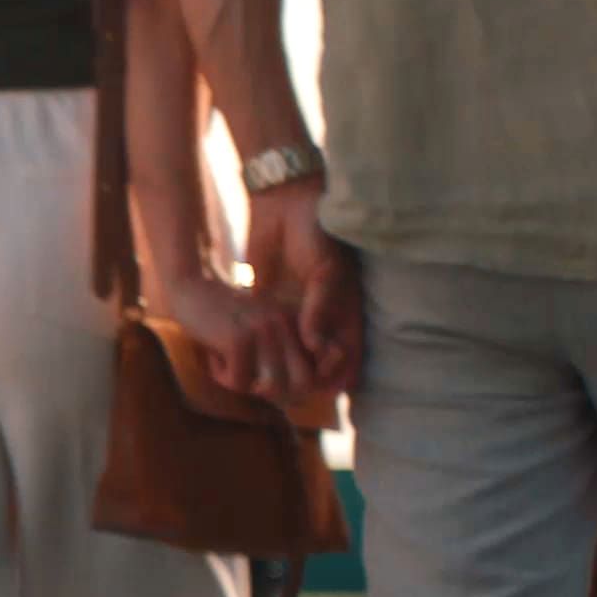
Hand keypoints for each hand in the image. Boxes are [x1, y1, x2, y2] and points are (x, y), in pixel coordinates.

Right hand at [155, 266, 302, 404]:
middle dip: (275, 391)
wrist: (188, 290)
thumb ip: (289, 357)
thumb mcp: (265, 331)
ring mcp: (265, 330)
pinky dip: (221, 376)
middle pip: (301, 385)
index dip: (297, 386)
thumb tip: (300, 398)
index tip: (267, 374)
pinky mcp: (240, 339)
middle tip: (248, 375)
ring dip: (246, 384)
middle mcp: (289, 323)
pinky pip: (239, 383)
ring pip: (271, 388)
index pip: (317, 372)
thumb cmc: (225, 319)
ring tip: (229, 364)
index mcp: (301, 321)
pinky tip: (213, 354)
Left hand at [244, 180, 361, 401]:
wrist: (286, 204)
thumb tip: (314, 347)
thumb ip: (321, 308)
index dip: (337, 374)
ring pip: (290, 355)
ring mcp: (296, 313)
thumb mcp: (325, 269)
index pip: (347, 356)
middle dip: (306, 380)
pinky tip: (249, 363)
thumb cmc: (316, 231)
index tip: (321, 386)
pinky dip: (261, 351)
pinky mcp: (269, 306)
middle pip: (318, 364)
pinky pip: (267, 337)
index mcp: (345, 310)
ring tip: (265, 386)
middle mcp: (322, 317)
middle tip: (288, 393)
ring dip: (281, 371)